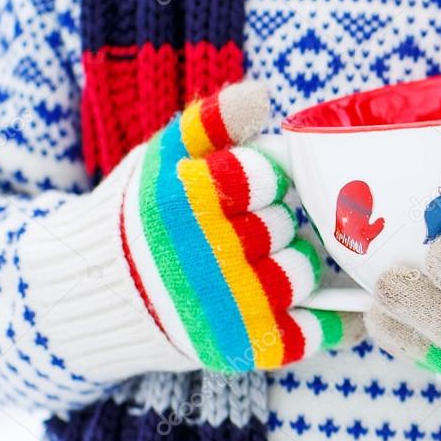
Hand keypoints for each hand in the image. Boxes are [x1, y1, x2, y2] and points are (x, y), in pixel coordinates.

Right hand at [122, 80, 360, 370]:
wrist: (95, 296)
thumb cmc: (139, 218)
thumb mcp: (160, 158)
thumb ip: (209, 123)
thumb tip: (260, 94)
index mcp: (189, 199)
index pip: (270, 178)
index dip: (266, 183)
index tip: (254, 190)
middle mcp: (208, 253)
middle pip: (288, 224)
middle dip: (276, 222)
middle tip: (252, 231)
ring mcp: (227, 305)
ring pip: (303, 270)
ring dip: (294, 263)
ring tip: (266, 263)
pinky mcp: (241, 346)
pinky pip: (310, 332)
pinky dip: (334, 323)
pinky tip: (344, 312)